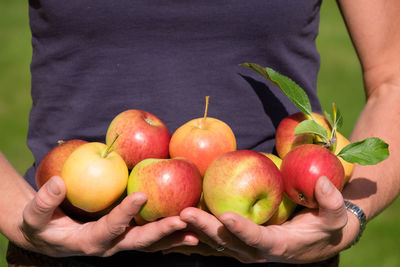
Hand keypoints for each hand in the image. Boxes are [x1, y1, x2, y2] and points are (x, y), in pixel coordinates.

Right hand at [20, 176, 197, 256]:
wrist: (50, 236)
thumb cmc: (41, 226)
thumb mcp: (34, 217)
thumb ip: (44, 202)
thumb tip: (59, 183)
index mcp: (90, 242)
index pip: (110, 229)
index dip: (125, 213)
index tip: (141, 195)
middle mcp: (111, 245)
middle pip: (140, 242)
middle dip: (162, 232)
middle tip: (183, 221)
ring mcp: (123, 241)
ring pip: (152, 242)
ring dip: (174, 236)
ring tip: (197, 230)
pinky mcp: (129, 234)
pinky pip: (152, 234)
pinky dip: (170, 230)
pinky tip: (188, 222)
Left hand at [176, 176, 358, 263]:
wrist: (317, 238)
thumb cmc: (326, 224)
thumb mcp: (336, 215)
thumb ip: (332, 202)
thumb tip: (322, 182)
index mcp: (279, 246)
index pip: (258, 240)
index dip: (243, 230)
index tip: (226, 216)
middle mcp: (257, 251)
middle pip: (227, 242)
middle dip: (205, 228)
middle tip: (184, 213)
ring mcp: (245, 247)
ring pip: (216, 241)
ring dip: (194, 230)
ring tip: (172, 217)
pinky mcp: (238, 240)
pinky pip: (214, 237)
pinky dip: (197, 230)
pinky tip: (179, 218)